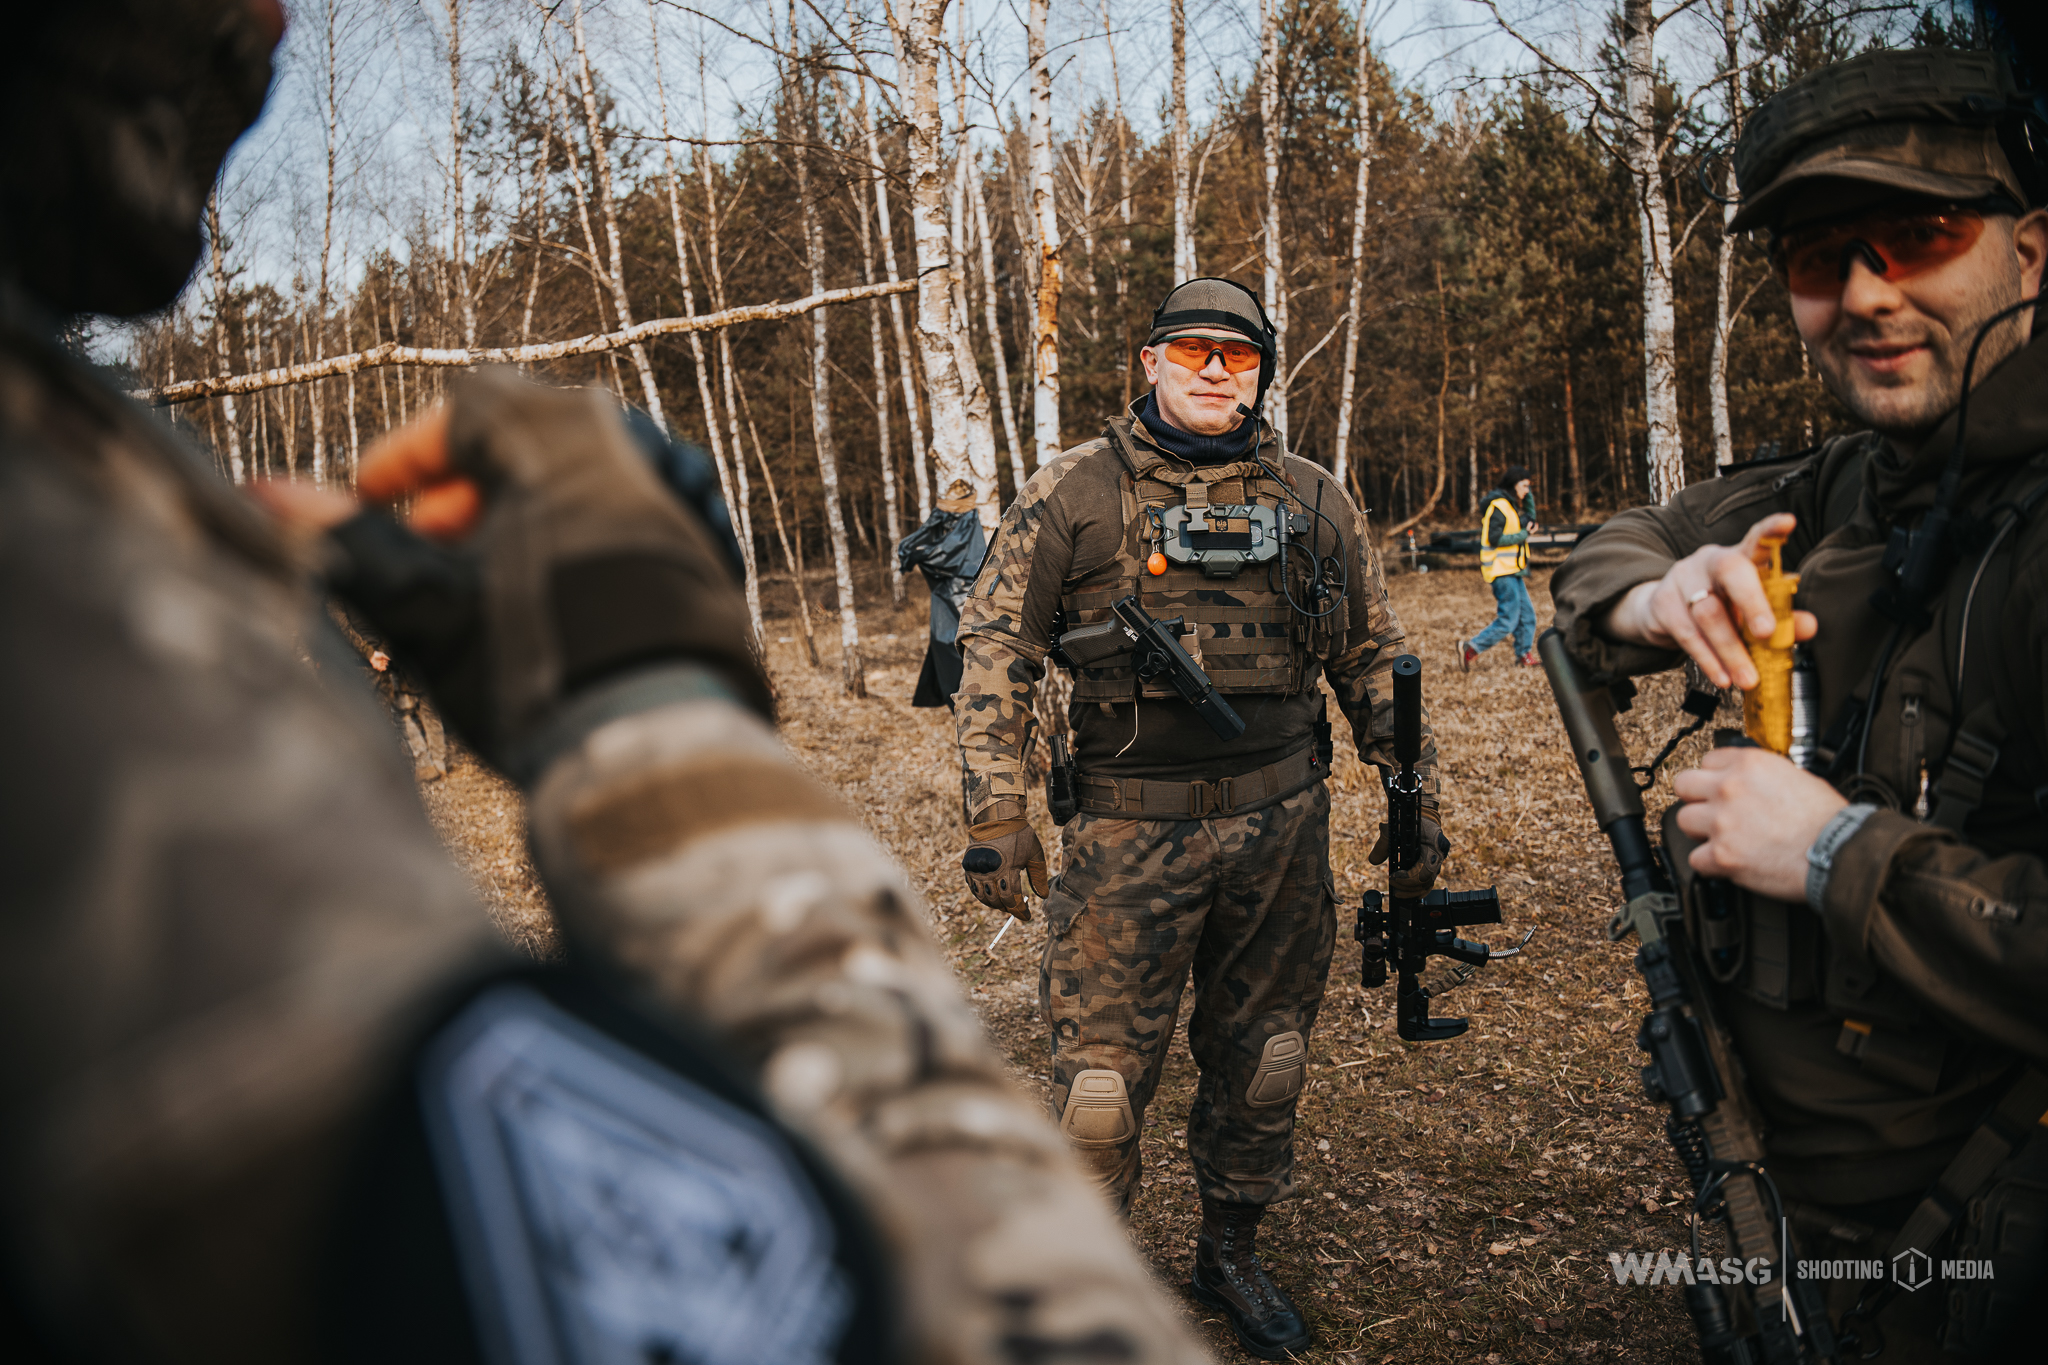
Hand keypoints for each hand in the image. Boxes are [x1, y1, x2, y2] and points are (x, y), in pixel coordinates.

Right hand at [304, 371, 769, 772]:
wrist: (659, 737)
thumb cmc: (541, 663)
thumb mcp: (427, 602)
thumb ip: (349, 542)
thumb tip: (266, 496)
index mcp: (557, 432)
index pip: (463, 408)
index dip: (404, 457)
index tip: (370, 503)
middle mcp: (626, 447)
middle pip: (521, 445)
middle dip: (458, 495)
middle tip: (423, 551)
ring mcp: (676, 498)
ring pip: (572, 487)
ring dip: (512, 523)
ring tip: (476, 589)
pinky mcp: (704, 552)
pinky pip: (622, 528)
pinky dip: (573, 550)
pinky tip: (548, 608)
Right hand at [962, 819, 1047, 917]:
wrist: (997, 816)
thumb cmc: (1020, 834)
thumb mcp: (1035, 853)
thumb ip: (1039, 875)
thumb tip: (1043, 896)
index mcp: (1007, 868)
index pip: (1012, 899)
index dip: (1020, 911)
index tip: (1027, 917)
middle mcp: (990, 870)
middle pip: (998, 901)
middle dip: (1009, 909)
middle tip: (1018, 909)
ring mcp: (977, 868)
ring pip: (983, 897)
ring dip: (995, 904)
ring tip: (1005, 905)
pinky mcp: (969, 864)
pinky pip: (973, 887)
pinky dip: (982, 895)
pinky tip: (991, 896)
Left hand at [1368, 807, 1450, 896]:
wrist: (1421, 815)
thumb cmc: (1408, 820)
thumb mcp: (1393, 829)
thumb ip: (1383, 844)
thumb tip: (1373, 861)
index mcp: (1433, 845)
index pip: (1424, 870)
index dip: (1407, 878)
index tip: (1393, 876)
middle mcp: (1438, 855)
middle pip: (1426, 881)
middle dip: (1408, 887)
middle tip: (1393, 886)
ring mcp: (1437, 861)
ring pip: (1428, 884)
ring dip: (1412, 891)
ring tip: (1397, 892)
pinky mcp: (1433, 865)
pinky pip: (1429, 882)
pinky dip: (1417, 890)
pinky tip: (1406, 893)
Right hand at [1602, 513, 1816, 689]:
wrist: (1661, 611)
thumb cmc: (1719, 606)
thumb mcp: (1751, 609)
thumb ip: (1782, 616)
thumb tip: (1808, 626)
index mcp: (1738, 556)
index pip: (1757, 538)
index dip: (1771, 529)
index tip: (1788, 522)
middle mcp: (1709, 562)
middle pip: (1730, 571)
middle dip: (1751, 602)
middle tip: (1767, 632)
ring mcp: (1682, 580)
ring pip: (1708, 613)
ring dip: (1731, 650)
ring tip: (1748, 679)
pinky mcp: (1663, 605)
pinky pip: (1687, 635)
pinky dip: (1708, 659)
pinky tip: (1723, 677)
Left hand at [1672, 747, 1846, 901]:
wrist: (1839, 852)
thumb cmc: (1828, 820)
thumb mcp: (1797, 776)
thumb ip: (1762, 776)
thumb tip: (1749, 782)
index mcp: (1749, 764)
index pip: (1707, 761)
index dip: (1715, 777)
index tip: (1721, 788)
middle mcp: (1729, 789)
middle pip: (1683, 786)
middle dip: (1696, 799)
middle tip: (1711, 811)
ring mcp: (1722, 822)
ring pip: (1683, 821)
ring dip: (1700, 831)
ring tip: (1723, 838)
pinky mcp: (1722, 855)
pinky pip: (1695, 859)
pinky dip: (1710, 864)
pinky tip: (1728, 862)